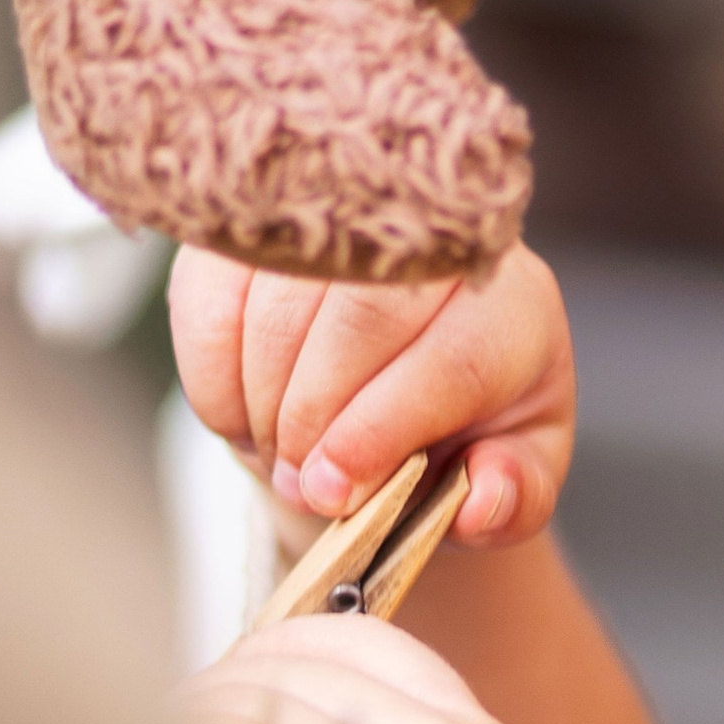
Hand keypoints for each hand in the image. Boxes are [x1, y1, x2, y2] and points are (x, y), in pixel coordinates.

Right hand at [169, 244, 576, 550]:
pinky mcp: (257, 224)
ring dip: (261, 408)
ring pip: (275, 312)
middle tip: (299, 486)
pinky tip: (245, 418)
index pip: (447, 363)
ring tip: (279, 460)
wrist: (411, 357)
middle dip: (311, 423)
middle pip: (356, 324)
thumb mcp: (514, 472)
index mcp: (510, 309)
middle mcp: (434, 242)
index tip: (330, 491)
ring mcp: (340, 220)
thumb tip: (481, 503)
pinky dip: (213, 380)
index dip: (378, 435)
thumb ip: (513, 499)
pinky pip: (209, 302)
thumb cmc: (468, 419)